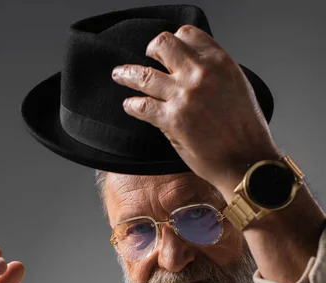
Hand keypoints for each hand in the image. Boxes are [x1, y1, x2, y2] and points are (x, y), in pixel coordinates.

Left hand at [112, 24, 280, 193]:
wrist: (248, 162)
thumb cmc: (246, 131)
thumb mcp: (237, 89)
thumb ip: (215, 75)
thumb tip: (192, 70)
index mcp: (220, 62)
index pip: (188, 35)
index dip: (175, 41)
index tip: (167, 50)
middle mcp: (201, 73)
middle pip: (163, 45)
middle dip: (151, 50)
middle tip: (145, 57)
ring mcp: (184, 96)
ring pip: (145, 75)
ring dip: (128, 74)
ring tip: (120, 75)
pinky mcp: (172, 120)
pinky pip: (143, 106)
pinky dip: (132, 105)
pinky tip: (129, 105)